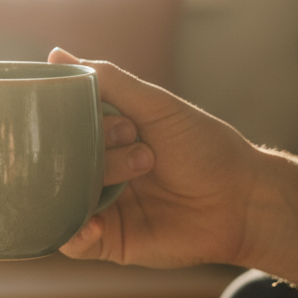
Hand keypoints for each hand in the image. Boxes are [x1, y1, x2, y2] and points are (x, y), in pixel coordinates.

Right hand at [51, 48, 263, 268]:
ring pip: (62, 198)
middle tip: (136, 145)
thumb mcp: (155, 105)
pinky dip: (76, 233)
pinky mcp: (108, 240)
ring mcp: (99, 205)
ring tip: (136, 173)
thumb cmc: (204, 147)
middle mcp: (93, 168)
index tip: (118, 119)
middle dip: (93, 151)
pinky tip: (96, 222)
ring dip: (88, 186)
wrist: (243, 200)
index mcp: (100, 135)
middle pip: (58, 161)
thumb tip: (54, 54)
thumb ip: (107, 81)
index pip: (59, 125)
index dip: (76, 119)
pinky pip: (72, 242)